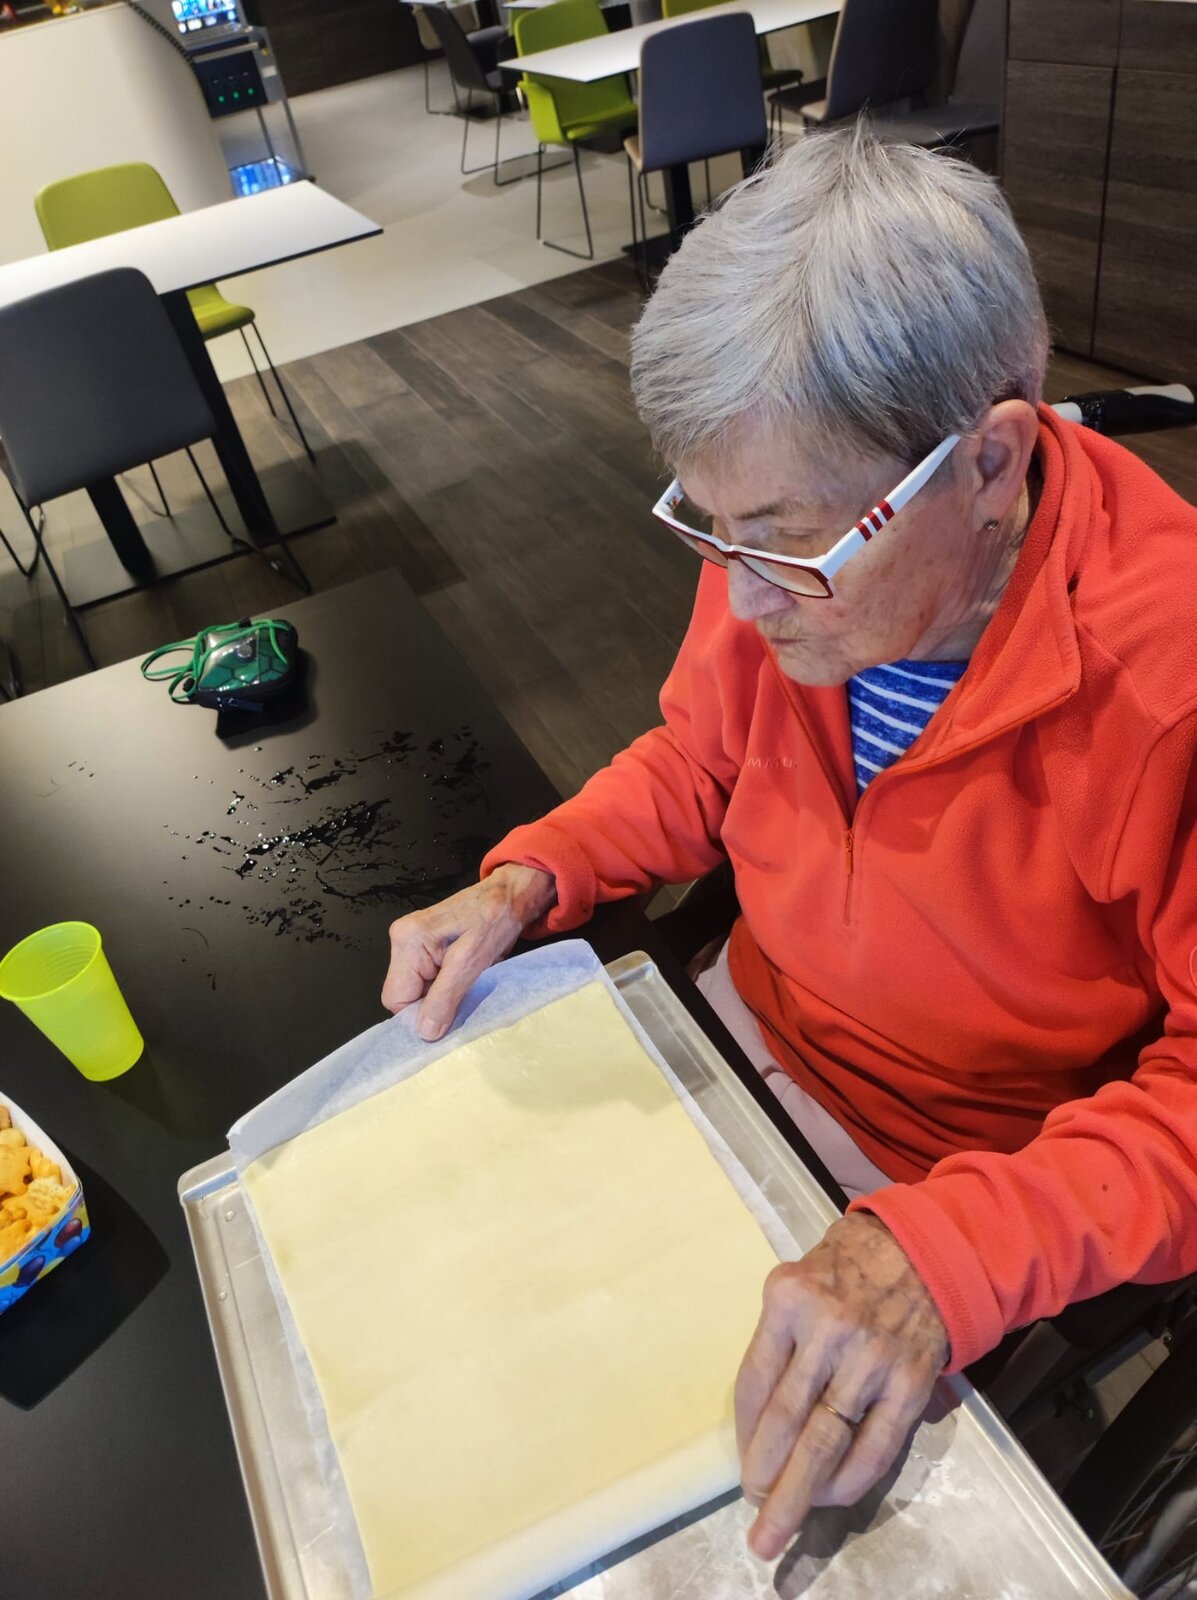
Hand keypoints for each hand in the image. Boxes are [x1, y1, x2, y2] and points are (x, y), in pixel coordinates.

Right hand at [381, 864, 555, 1040]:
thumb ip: (445, 997)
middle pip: (404, 994)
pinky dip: (445, 984)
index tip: (450, 1013)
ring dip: (442, 994)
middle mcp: (402, 939)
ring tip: (466, 980)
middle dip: (433, 1002)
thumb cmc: (496, 919)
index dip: (421, 1013)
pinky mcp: (423, 944)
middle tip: (463, 992)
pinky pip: (427, 978)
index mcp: (408, 940)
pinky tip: (463, 974)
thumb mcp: (472, 962)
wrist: (511, 894)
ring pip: (417, 989)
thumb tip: (425, 1033)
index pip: (396, 999)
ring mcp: (411, 941)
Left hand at [734, 1211, 947, 1560]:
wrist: (921, 1250)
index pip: (755, 1382)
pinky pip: (876, 1445)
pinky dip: (850, 1480)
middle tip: (753, 1519)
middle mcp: (827, 1328)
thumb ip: (778, 1341)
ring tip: (779, 1525)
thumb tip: (758, 1420)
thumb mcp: (796, 1283)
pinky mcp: (909, 1381)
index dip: (745, 1435)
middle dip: (765, 1478)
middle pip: (787, 1420)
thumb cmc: (846, 1268)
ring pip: (827, 1440)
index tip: (742, 1466)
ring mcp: (871, 1356)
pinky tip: (830, 1499)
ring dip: (799, 1491)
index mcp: (788, 1300)